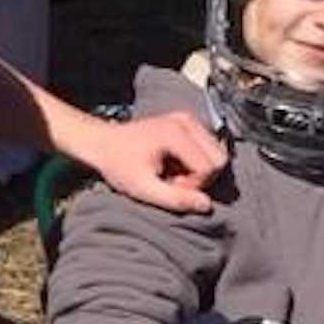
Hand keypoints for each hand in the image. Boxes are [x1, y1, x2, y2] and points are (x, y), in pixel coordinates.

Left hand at [89, 110, 225, 213]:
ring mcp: (188, 118)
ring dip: (199, 171)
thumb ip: (175, 199)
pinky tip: (174, 165)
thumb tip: (207, 206)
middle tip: (172, 181)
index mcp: (176, 132)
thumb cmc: (119, 166)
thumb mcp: (143, 189)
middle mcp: (186, 120)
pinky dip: (196, 161)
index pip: (210, 167)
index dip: (193, 185)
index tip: (168, 186)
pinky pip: (208, 147)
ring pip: (217, 153)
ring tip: (172, 173)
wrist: (104, 143)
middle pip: (219, 158)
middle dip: (201, 177)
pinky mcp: (187, 121)